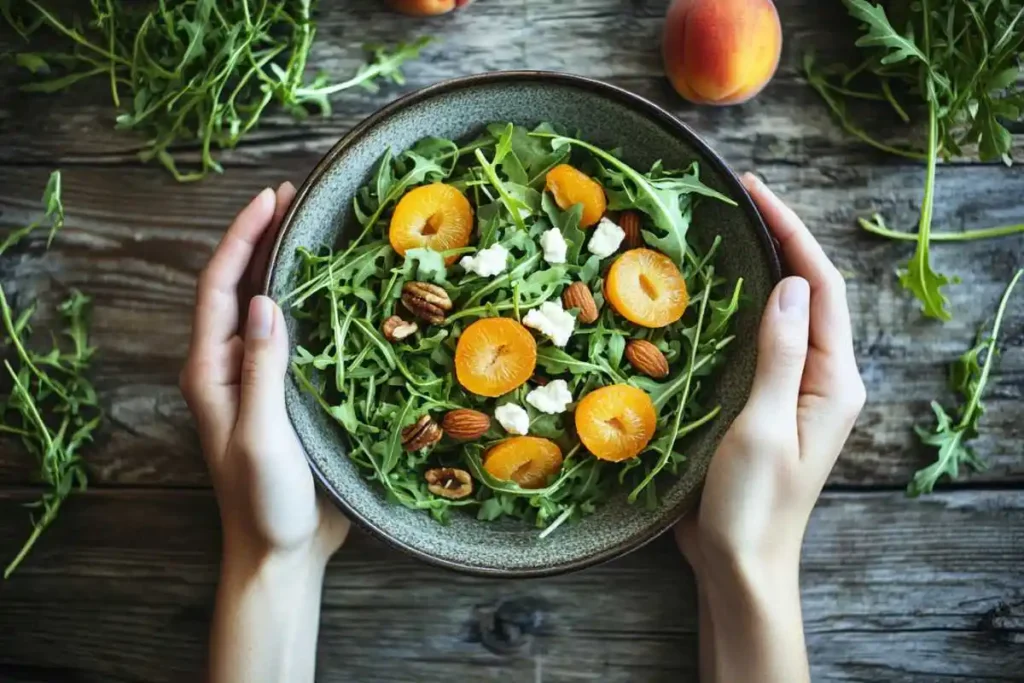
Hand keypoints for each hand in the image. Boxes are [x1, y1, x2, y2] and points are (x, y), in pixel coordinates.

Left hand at [179, 184, 348, 565]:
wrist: (281, 550)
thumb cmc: (264, 501)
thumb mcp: (261, 435)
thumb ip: (261, 369)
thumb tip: (265, 299)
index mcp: (211, 371)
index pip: (219, 288)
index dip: (242, 238)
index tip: (271, 198)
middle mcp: (229, 367)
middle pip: (240, 287)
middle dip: (263, 238)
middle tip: (297, 195)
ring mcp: (259, 379)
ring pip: (268, 307)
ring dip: (286, 265)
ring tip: (316, 227)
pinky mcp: (288, 393)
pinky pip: (296, 336)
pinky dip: (312, 304)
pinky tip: (337, 290)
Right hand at [676, 173, 865, 682]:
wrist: (740, 563)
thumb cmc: (752, 504)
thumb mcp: (763, 426)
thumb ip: (781, 355)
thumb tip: (790, 283)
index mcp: (835, 380)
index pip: (820, 287)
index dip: (792, 234)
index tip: (755, 192)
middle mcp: (822, 379)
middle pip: (807, 293)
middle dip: (778, 241)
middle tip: (735, 199)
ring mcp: (793, 391)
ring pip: (781, 315)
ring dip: (758, 271)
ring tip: (722, 231)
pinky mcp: (764, 403)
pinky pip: (757, 342)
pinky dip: (737, 310)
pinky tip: (708, 296)